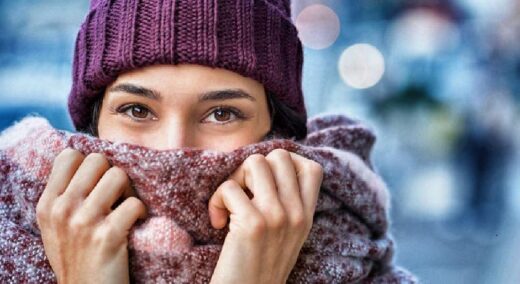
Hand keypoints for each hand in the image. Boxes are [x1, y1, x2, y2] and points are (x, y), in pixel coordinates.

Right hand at [36, 148, 146, 283]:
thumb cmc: (76, 258)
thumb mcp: (55, 227)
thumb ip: (65, 197)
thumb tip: (90, 164)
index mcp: (48, 204)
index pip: (69, 156)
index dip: (89, 165)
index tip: (97, 183)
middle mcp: (62, 209)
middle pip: (98, 160)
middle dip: (112, 175)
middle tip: (116, 196)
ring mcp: (84, 222)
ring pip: (118, 175)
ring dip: (129, 191)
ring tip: (126, 209)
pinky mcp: (108, 235)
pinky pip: (134, 203)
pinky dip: (142, 213)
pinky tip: (136, 224)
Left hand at [208, 149, 323, 283]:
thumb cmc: (258, 267)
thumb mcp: (287, 237)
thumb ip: (288, 206)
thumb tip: (268, 168)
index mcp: (307, 217)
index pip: (312, 168)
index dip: (286, 163)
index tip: (265, 182)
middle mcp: (297, 214)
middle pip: (279, 156)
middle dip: (253, 168)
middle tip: (242, 193)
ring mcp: (277, 217)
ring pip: (254, 163)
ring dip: (234, 179)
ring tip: (230, 204)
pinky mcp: (252, 224)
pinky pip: (229, 188)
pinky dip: (216, 202)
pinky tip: (218, 223)